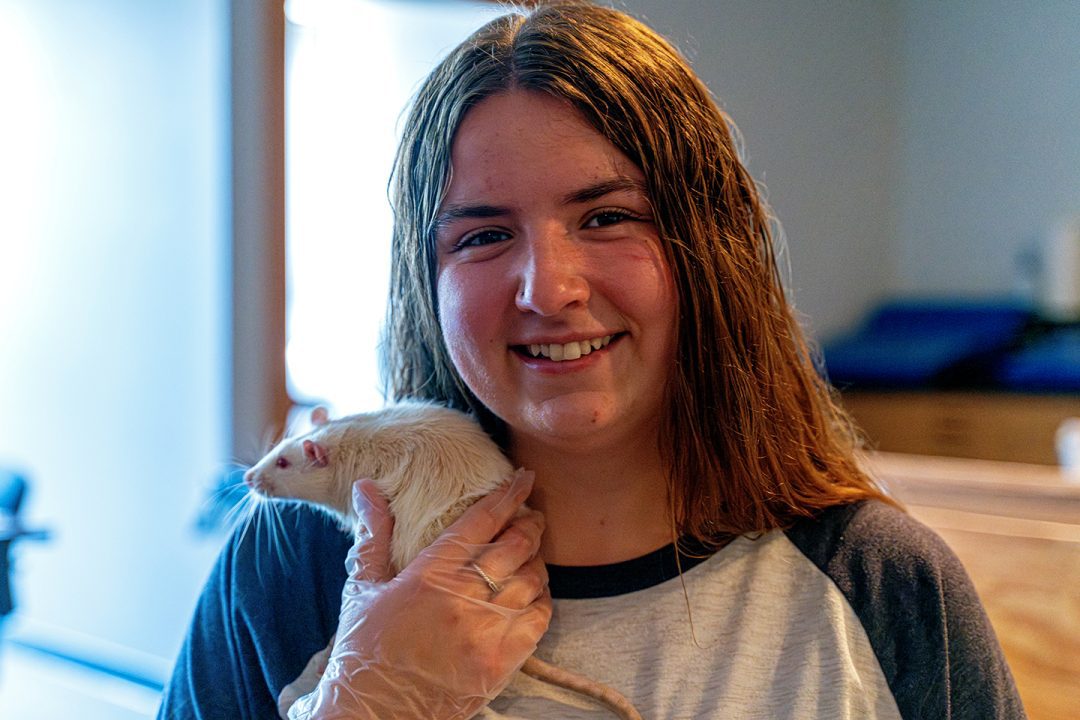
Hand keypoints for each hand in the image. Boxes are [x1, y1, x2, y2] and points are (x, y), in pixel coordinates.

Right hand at [286, 470, 549, 719]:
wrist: (375, 715)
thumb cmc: (365, 649)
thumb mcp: (363, 587)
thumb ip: (373, 533)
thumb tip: (365, 486)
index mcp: (428, 575)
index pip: (480, 521)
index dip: (508, 495)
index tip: (523, 478)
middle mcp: (461, 599)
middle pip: (516, 545)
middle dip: (530, 523)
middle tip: (532, 515)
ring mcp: (485, 631)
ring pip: (533, 578)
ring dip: (538, 559)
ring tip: (532, 553)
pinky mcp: (502, 662)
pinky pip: (540, 617)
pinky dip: (543, 598)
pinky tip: (532, 592)